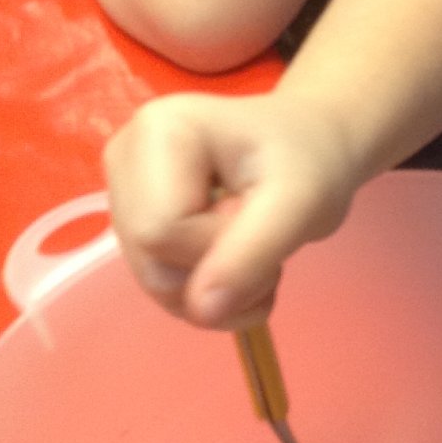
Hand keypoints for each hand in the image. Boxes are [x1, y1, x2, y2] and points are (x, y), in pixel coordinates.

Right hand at [103, 91, 359, 327]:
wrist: (315, 146)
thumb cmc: (312, 163)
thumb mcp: (299, 206)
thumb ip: (250, 255)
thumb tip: (202, 310)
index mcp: (158, 131)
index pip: (160, 232)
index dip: (217, 249)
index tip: (262, 218)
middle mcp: (126, 156)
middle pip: (152, 263)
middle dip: (220, 276)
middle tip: (266, 242)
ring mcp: (126, 190)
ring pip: (157, 283)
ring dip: (220, 291)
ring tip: (258, 250)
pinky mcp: (137, 218)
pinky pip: (163, 284)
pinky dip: (210, 292)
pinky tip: (239, 259)